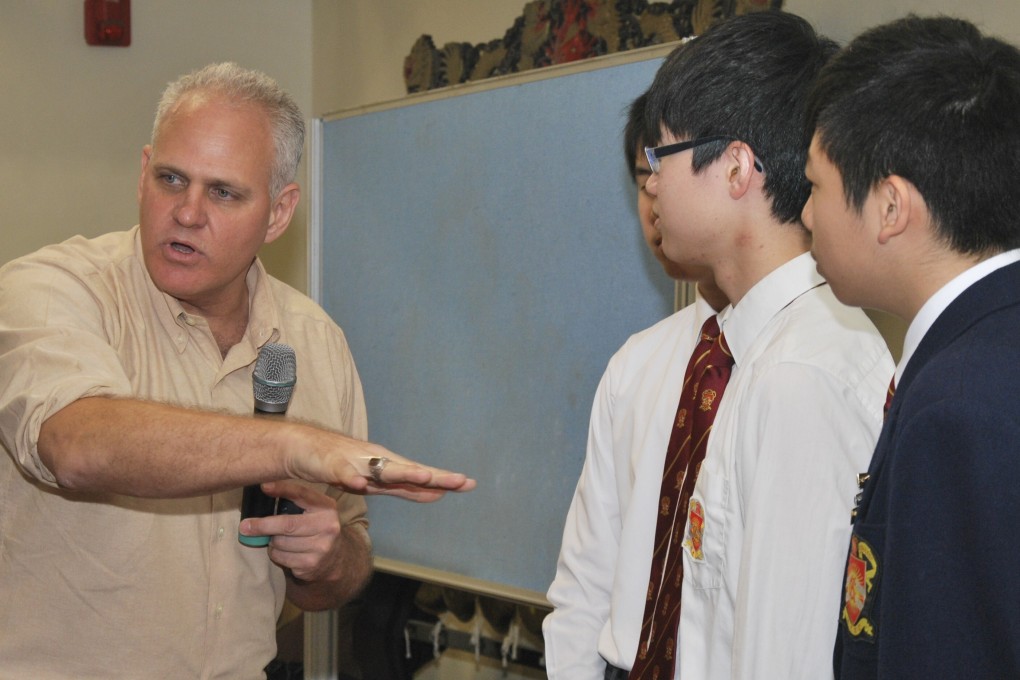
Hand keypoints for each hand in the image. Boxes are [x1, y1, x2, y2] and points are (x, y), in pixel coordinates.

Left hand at [239, 480, 345, 582]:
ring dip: (271, 541)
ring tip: (276, 539)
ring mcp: (320, 548)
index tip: (264, 487)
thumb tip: (265, 488)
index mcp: (326, 508)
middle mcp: (327, 527)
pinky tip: (284, 551)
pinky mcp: (310, 565)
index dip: (282, 490)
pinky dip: (276, 554)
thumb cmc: (316, 527)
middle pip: (287, 525)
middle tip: (244, 526)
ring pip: (280, 543)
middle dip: (262, 526)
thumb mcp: (314, 509)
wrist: (335, 557)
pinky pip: (281, 558)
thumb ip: (296, 500)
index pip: (302, 495)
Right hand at [286, 430, 476, 502]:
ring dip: (403, 473)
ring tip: (423, 477)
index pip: (421, 476)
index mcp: (390, 467)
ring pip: (382, 469)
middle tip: (459, 481)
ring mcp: (356, 461)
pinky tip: (358, 484)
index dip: (444, 480)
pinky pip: (343, 471)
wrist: (304, 449)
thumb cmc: (343, 465)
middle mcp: (378, 461)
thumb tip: (437, 493)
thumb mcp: (377, 483)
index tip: (470, 484)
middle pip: (410, 471)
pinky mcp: (332, 463)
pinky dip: (351, 477)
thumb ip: (405, 489)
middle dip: (434, 476)